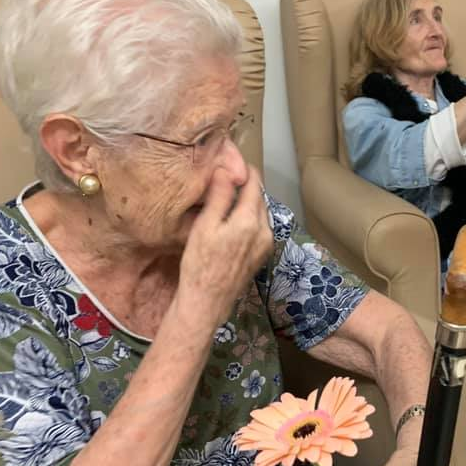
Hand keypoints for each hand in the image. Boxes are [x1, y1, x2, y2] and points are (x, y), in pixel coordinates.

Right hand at [177, 166, 273, 326]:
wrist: (207, 303)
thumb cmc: (199, 265)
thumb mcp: (205, 226)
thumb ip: (220, 197)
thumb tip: (226, 170)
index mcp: (250, 220)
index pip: (254, 184)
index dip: (244, 170)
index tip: (233, 162)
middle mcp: (265, 231)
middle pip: (259, 198)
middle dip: (247, 186)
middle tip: (228, 178)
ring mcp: (266, 244)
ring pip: (260, 213)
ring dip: (248, 203)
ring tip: (228, 198)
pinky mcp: (262, 255)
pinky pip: (259, 228)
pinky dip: (249, 219)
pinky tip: (232, 222)